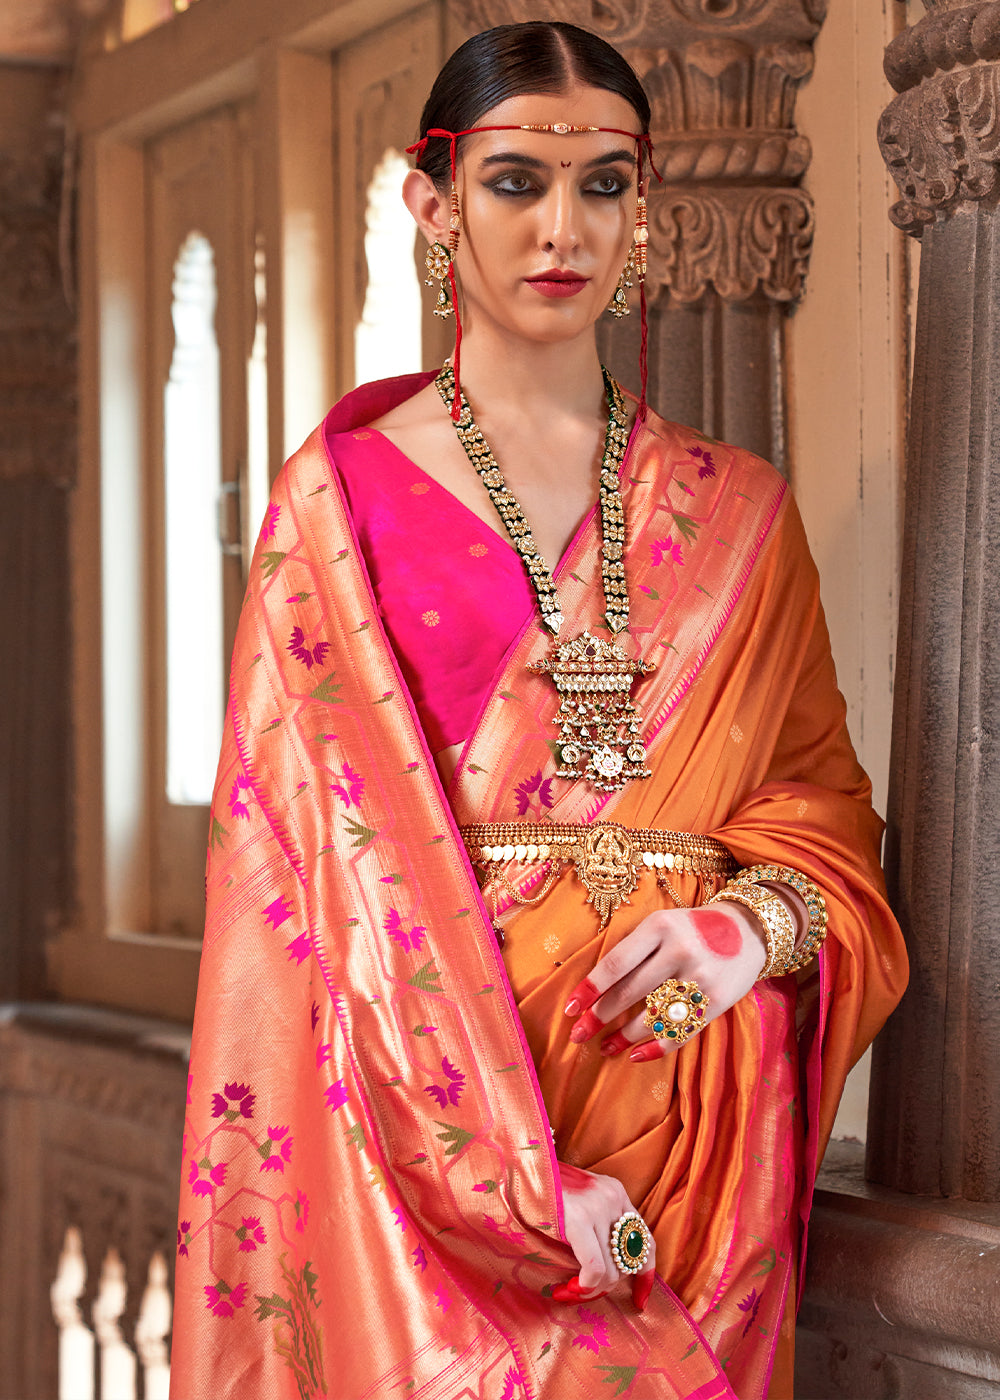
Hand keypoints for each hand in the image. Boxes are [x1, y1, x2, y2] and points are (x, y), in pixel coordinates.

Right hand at [552, 1162, 654, 1311]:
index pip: (646, 1240)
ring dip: (592, 1290)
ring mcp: (597, 1206)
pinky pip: (594, 1267)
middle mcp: (613, 1197)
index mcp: (616, 1192)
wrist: (520, 1168)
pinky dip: (585, 1285)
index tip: (640, 1301)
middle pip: (629, 1261)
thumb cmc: (543, 1191)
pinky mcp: (579, 1218)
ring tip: (571, 1290)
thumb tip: (607, 1272)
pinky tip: (569, 1288)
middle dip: (607, 1285)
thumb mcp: (579, 1203)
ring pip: (612, 1270)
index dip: (646, 1275)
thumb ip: (597, 1225)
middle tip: (583, 1291)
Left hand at [563, 902, 767, 1060]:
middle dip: (599, 1018)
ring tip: (606, 1047)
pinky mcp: (716, 1001)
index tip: (569, 1010)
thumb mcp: (662, 923)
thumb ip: (634, 949)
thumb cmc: (693, 928)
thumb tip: (595, 989)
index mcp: (659, 926)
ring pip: (652, 1016)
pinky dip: (655, 1048)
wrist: (750, 929)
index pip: (614, 964)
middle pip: (629, 992)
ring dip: (623, 1037)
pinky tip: (636, 1055)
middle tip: (578, 1035)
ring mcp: (700, 977)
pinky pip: (680, 1032)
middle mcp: (679, 950)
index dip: (589, 989)